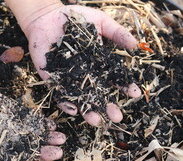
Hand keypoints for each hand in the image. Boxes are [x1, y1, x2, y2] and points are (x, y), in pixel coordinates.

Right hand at [0, 80, 64, 160]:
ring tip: (60, 139)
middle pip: (25, 150)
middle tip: (58, 153)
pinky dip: (37, 120)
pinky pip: (24, 116)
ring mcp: (5, 124)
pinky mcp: (6, 109)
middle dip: (42, 152)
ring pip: (28, 133)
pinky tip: (50, 124)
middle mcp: (1, 141)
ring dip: (44, 137)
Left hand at [24, 4, 140, 125]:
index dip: (124, 87)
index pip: (114, 79)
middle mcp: (86, 75)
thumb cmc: (75, 18)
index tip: (134, 94)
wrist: (47, 17)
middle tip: (117, 117)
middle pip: (98, 94)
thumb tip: (135, 45)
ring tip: (96, 121)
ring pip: (80, 99)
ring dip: (87, 111)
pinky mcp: (53, 79)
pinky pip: (59, 94)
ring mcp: (69, 78)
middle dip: (108, 106)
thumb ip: (116, 33)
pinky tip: (73, 110)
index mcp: (99, 64)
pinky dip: (66, 103)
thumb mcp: (100, 22)